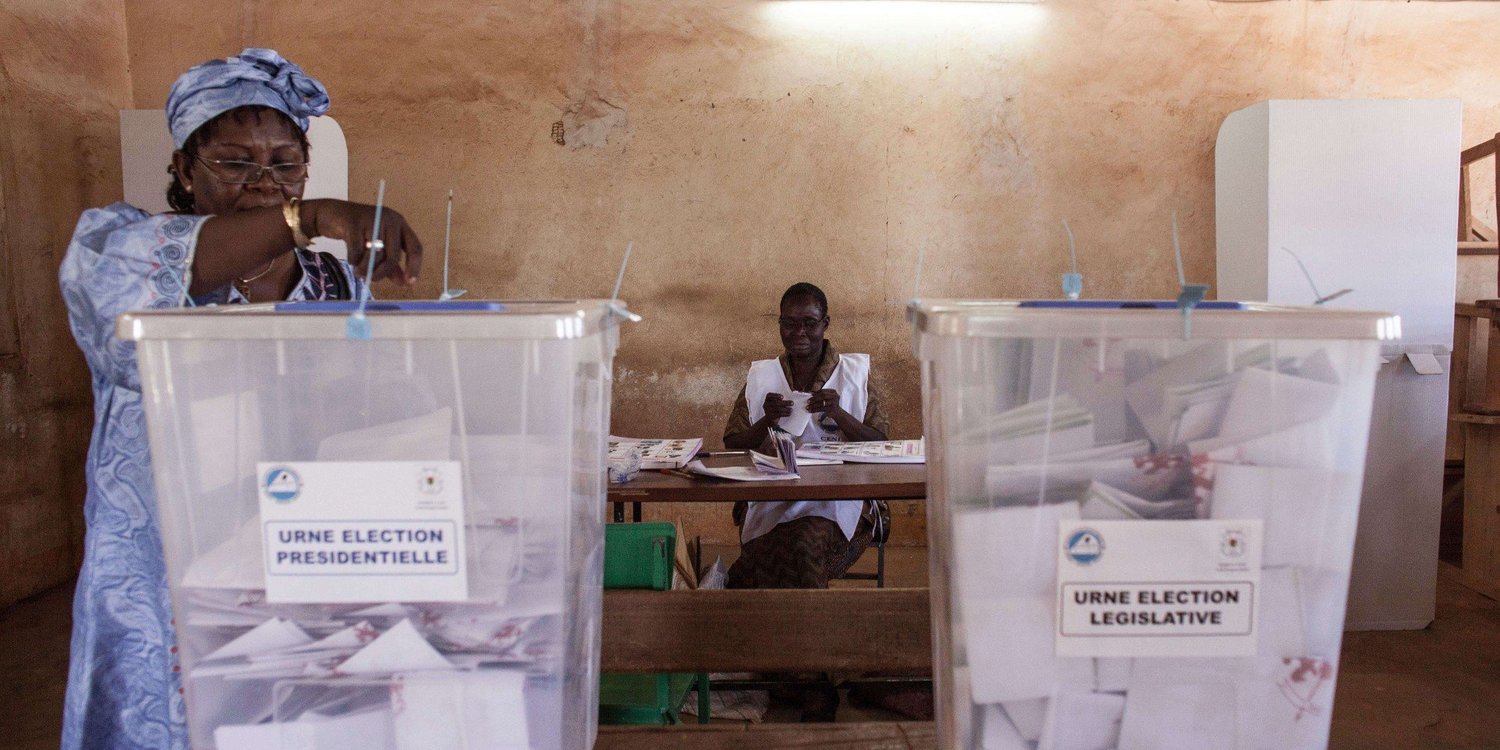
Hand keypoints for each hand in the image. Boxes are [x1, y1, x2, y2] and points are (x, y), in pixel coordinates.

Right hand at [303, 199, 423, 285]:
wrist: (330, 214)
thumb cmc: (358, 232)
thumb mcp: (377, 246)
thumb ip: (392, 264)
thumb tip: (404, 283)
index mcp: (399, 223)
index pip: (415, 247)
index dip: (414, 266)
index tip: (409, 283)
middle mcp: (389, 218)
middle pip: (393, 256)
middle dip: (381, 273)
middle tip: (371, 280)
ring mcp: (372, 218)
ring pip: (375, 255)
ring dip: (365, 269)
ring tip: (359, 272)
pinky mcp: (353, 221)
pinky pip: (357, 250)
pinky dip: (353, 260)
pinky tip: (351, 260)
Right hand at [762, 393, 792, 420]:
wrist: (770, 419)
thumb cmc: (775, 408)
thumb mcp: (775, 403)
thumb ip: (780, 400)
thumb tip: (790, 400)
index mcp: (767, 399)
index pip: (769, 395)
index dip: (776, 395)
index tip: (783, 397)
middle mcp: (766, 404)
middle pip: (776, 403)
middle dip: (785, 403)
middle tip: (792, 403)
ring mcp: (768, 411)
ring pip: (778, 409)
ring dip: (786, 409)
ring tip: (791, 409)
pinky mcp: (771, 417)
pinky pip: (779, 414)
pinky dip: (785, 414)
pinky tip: (789, 413)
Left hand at [807, 388, 841, 414]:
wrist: (837, 413)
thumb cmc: (830, 404)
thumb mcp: (828, 398)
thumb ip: (821, 395)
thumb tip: (811, 394)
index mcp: (833, 392)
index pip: (823, 391)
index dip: (816, 393)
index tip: (810, 395)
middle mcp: (835, 396)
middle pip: (823, 396)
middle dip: (814, 398)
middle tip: (808, 401)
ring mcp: (834, 403)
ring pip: (821, 403)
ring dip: (813, 405)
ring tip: (808, 407)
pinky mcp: (832, 409)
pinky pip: (821, 409)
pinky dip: (815, 410)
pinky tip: (811, 410)